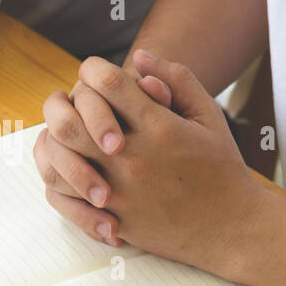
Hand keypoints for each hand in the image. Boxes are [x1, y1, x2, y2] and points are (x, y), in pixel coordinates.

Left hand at [37, 50, 266, 276]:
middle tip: (65, 102)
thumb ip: (176, 79)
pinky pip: (64, 199)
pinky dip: (55, 179)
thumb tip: (138, 56)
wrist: (233, 228)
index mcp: (158, 127)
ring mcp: (119, 192)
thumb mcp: (209, 116)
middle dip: (60, 104)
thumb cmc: (222, 168)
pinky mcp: (112, 219)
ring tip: (61, 134)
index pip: (108, 83)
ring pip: (59, 161)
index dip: (93, 70)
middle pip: (70, 122)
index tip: (95, 73)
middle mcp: (133, 158)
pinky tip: (64, 166)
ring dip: (53, 142)